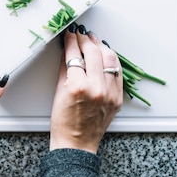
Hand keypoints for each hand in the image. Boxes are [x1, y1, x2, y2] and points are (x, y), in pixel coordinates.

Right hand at [49, 24, 123, 153]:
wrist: (76, 143)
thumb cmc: (63, 122)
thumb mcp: (58, 91)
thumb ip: (65, 67)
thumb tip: (68, 49)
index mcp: (78, 86)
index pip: (75, 54)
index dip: (71, 40)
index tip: (69, 33)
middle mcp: (97, 88)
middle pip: (94, 52)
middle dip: (85, 39)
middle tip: (80, 33)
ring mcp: (110, 93)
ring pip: (110, 58)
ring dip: (100, 46)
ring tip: (93, 40)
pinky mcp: (118, 97)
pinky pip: (117, 71)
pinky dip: (111, 60)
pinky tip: (105, 54)